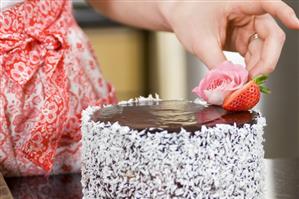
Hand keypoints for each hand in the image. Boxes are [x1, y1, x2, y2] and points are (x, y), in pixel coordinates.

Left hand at [159, 0, 298, 76]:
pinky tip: (243, 79)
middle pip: (271, 36)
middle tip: (254, 80)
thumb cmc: (188, 19)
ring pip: (264, 49)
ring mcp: (247, 27)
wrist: (180, 18)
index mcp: (239, 3)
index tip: (296, 24)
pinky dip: (250, 68)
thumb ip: (217, 66)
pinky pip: (253, 55)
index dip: (284, 13)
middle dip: (266, 61)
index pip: (267, 3)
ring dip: (257, 68)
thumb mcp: (201, 43)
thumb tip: (230, 88)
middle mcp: (249, 13)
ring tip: (244, 84)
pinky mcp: (243, 39)